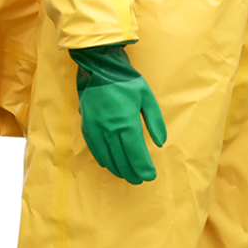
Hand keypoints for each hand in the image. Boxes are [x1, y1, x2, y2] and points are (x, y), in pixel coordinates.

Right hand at [71, 45, 166, 183]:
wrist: (99, 68)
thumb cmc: (126, 82)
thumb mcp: (147, 97)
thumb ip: (155, 122)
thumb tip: (161, 143)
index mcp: (126, 123)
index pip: (136, 155)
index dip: (144, 169)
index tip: (150, 176)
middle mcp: (109, 130)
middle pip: (122, 161)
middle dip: (132, 173)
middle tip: (140, 179)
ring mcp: (96, 130)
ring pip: (107, 159)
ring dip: (118, 170)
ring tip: (128, 175)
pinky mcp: (87, 128)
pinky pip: (95, 150)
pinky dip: (104, 161)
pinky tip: (111, 165)